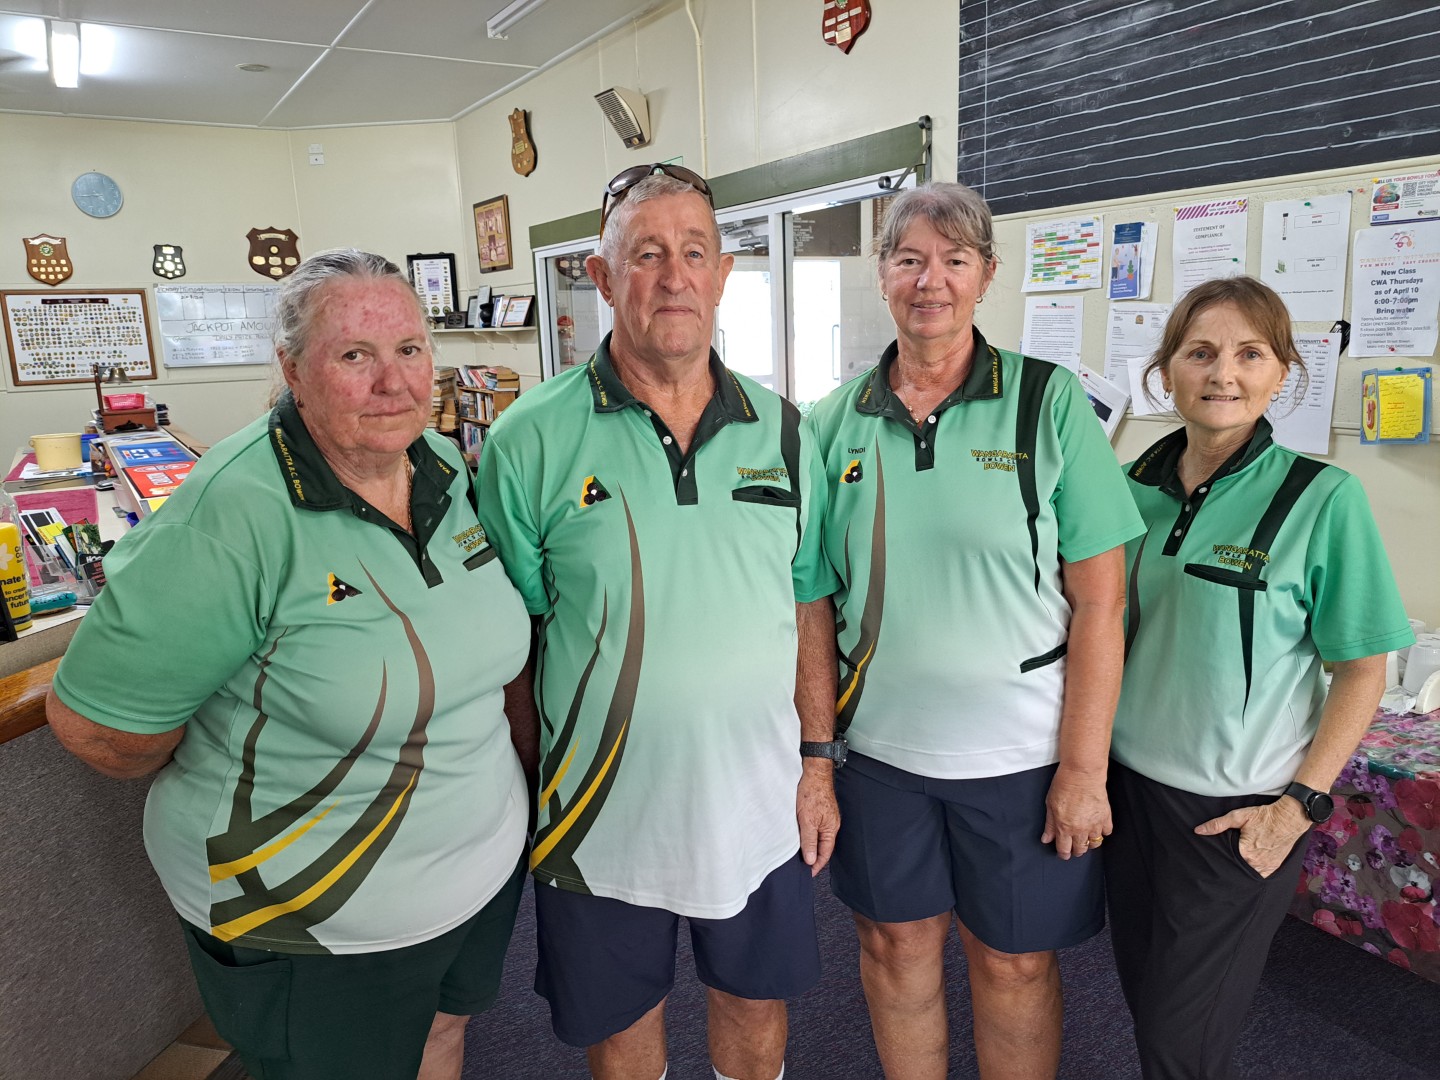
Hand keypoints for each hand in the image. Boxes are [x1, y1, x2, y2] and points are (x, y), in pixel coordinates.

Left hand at [796, 760, 839, 875]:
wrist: (814, 772)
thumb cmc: (812, 793)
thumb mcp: (807, 820)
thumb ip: (809, 841)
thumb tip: (811, 859)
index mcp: (831, 829)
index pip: (825, 854)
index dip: (816, 865)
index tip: (808, 873)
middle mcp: (831, 825)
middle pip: (823, 846)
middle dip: (814, 857)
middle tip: (802, 867)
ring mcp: (826, 817)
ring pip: (819, 837)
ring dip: (811, 846)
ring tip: (800, 854)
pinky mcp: (820, 811)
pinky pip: (816, 828)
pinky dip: (809, 835)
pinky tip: (801, 836)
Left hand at [1041, 765, 1110, 859]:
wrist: (1082, 774)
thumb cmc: (1064, 786)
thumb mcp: (1050, 805)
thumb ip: (1049, 825)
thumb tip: (1046, 839)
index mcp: (1064, 828)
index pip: (1064, 849)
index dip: (1063, 854)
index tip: (1063, 854)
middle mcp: (1080, 830)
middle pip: (1081, 849)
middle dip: (1076, 851)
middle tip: (1074, 847)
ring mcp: (1095, 825)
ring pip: (1095, 844)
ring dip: (1090, 844)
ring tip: (1086, 839)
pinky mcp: (1106, 817)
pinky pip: (1106, 832)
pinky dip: (1102, 832)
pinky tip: (1097, 828)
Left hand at [1194, 797, 1310, 877]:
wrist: (1289, 818)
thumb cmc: (1264, 816)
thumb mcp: (1238, 816)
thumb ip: (1217, 824)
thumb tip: (1198, 831)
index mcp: (1245, 853)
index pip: (1226, 861)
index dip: (1221, 858)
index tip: (1215, 857)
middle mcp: (1256, 864)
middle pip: (1237, 868)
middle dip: (1231, 865)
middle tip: (1225, 860)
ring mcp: (1266, 867)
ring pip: (1249, 873)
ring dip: (1243, 869)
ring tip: (1236, 863)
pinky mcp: (1274, 867)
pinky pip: (1260, 874)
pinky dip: (1254, 870)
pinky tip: (1249, 865)